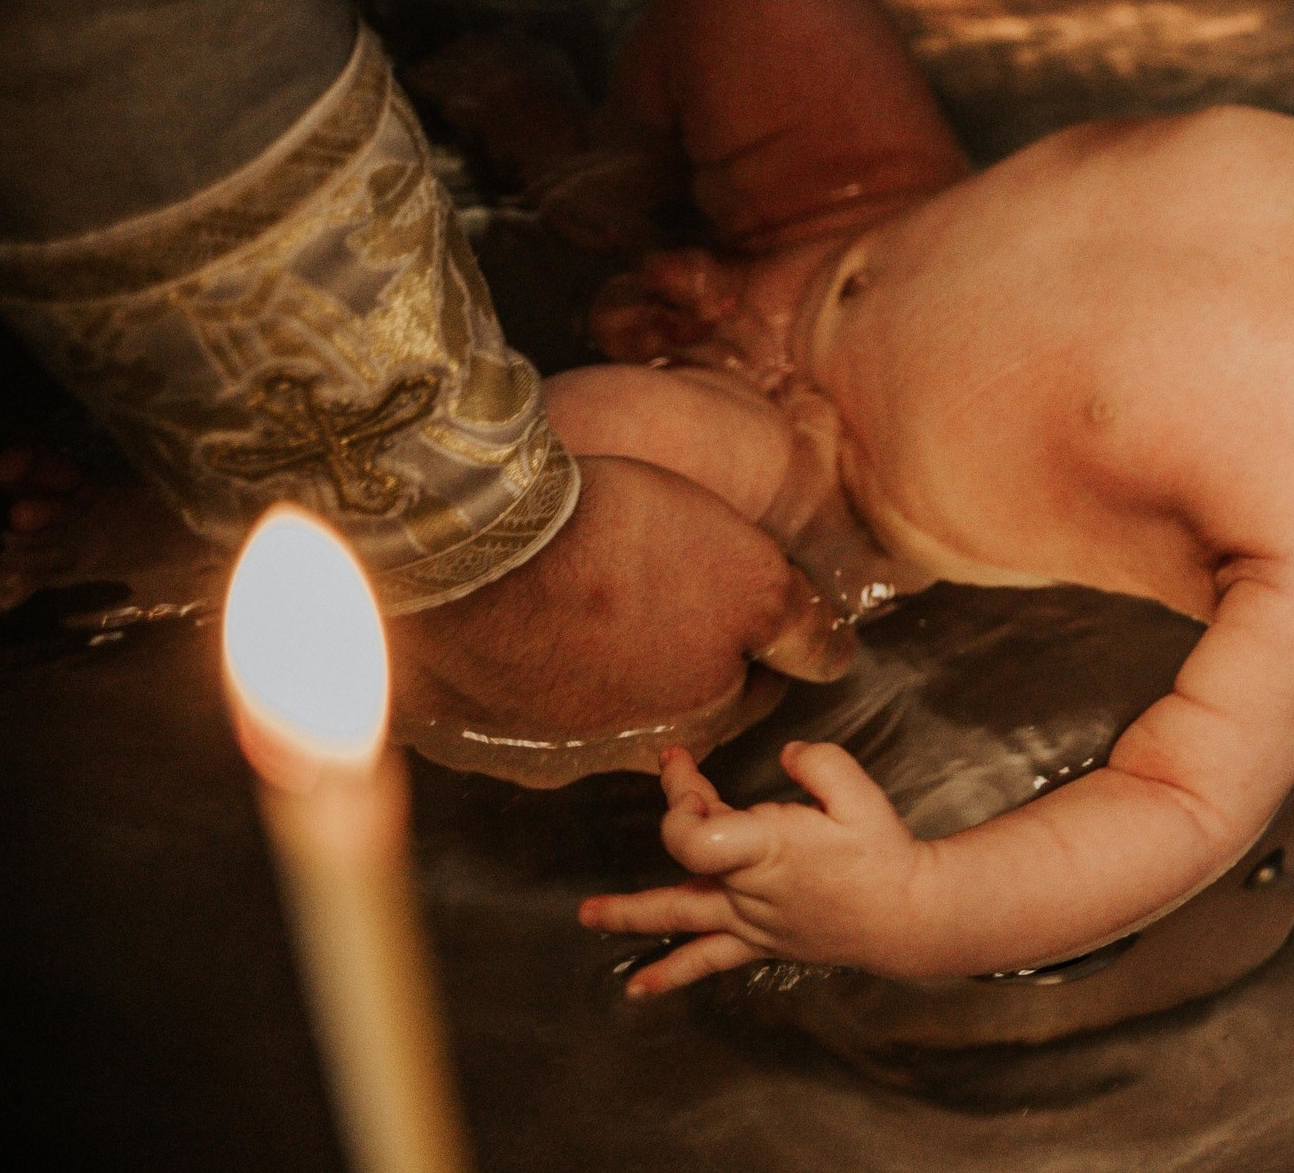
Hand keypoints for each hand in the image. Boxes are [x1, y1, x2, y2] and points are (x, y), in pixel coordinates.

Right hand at [388, 455, 856, 786]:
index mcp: (693, 721)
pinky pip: (497, 704)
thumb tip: (837, 660)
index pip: (748, 696)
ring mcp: (527, 746)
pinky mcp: (456, 726)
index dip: (757, 646)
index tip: (744, 605)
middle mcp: (611, 755)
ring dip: (591, 671)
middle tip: (666, 597)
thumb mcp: (753, 573)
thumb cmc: (628, 548)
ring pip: (578, 712)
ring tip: (587, 601)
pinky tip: (514, 621)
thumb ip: (799, 627)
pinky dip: (512, 671)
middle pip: (664, 710)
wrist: (482, 538)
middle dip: (676, 664)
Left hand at [578, 742, 918, 993]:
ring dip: (631, 914)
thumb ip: (819, 762)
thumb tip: (787, 754)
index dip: (681, 796)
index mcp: (767, 848)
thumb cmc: (884, 853)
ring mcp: (750, 920)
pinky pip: (708, 959)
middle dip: (674, 813)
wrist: (908, 915)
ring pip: (680, 916)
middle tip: (670, 776)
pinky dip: (672, 973)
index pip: (695, 832)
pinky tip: (639, 989)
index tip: (688, 763)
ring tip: (589, 917)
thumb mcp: (860, 792)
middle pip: (684, 860)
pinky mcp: (759, 940)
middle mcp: (749, 889)